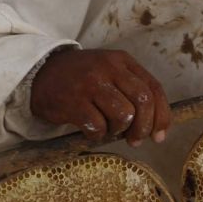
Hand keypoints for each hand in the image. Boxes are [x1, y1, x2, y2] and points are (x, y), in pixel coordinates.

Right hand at [29, 49, 171, 145]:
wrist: (40, 73)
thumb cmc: (82, 79)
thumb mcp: (110, 73)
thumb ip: (133, 92)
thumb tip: (156, 129)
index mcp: (123, 61)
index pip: (153, 88)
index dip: (161, 115)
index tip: (159, 135)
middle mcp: (109, 68)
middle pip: (143, 101)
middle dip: (144, 127)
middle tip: (135, 140)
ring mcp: (91, 84)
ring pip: (123, 115)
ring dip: (119, 130)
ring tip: (108, 129)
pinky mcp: (73, 101)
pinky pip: (98, 127)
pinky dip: (98, 135)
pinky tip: (91, 130)